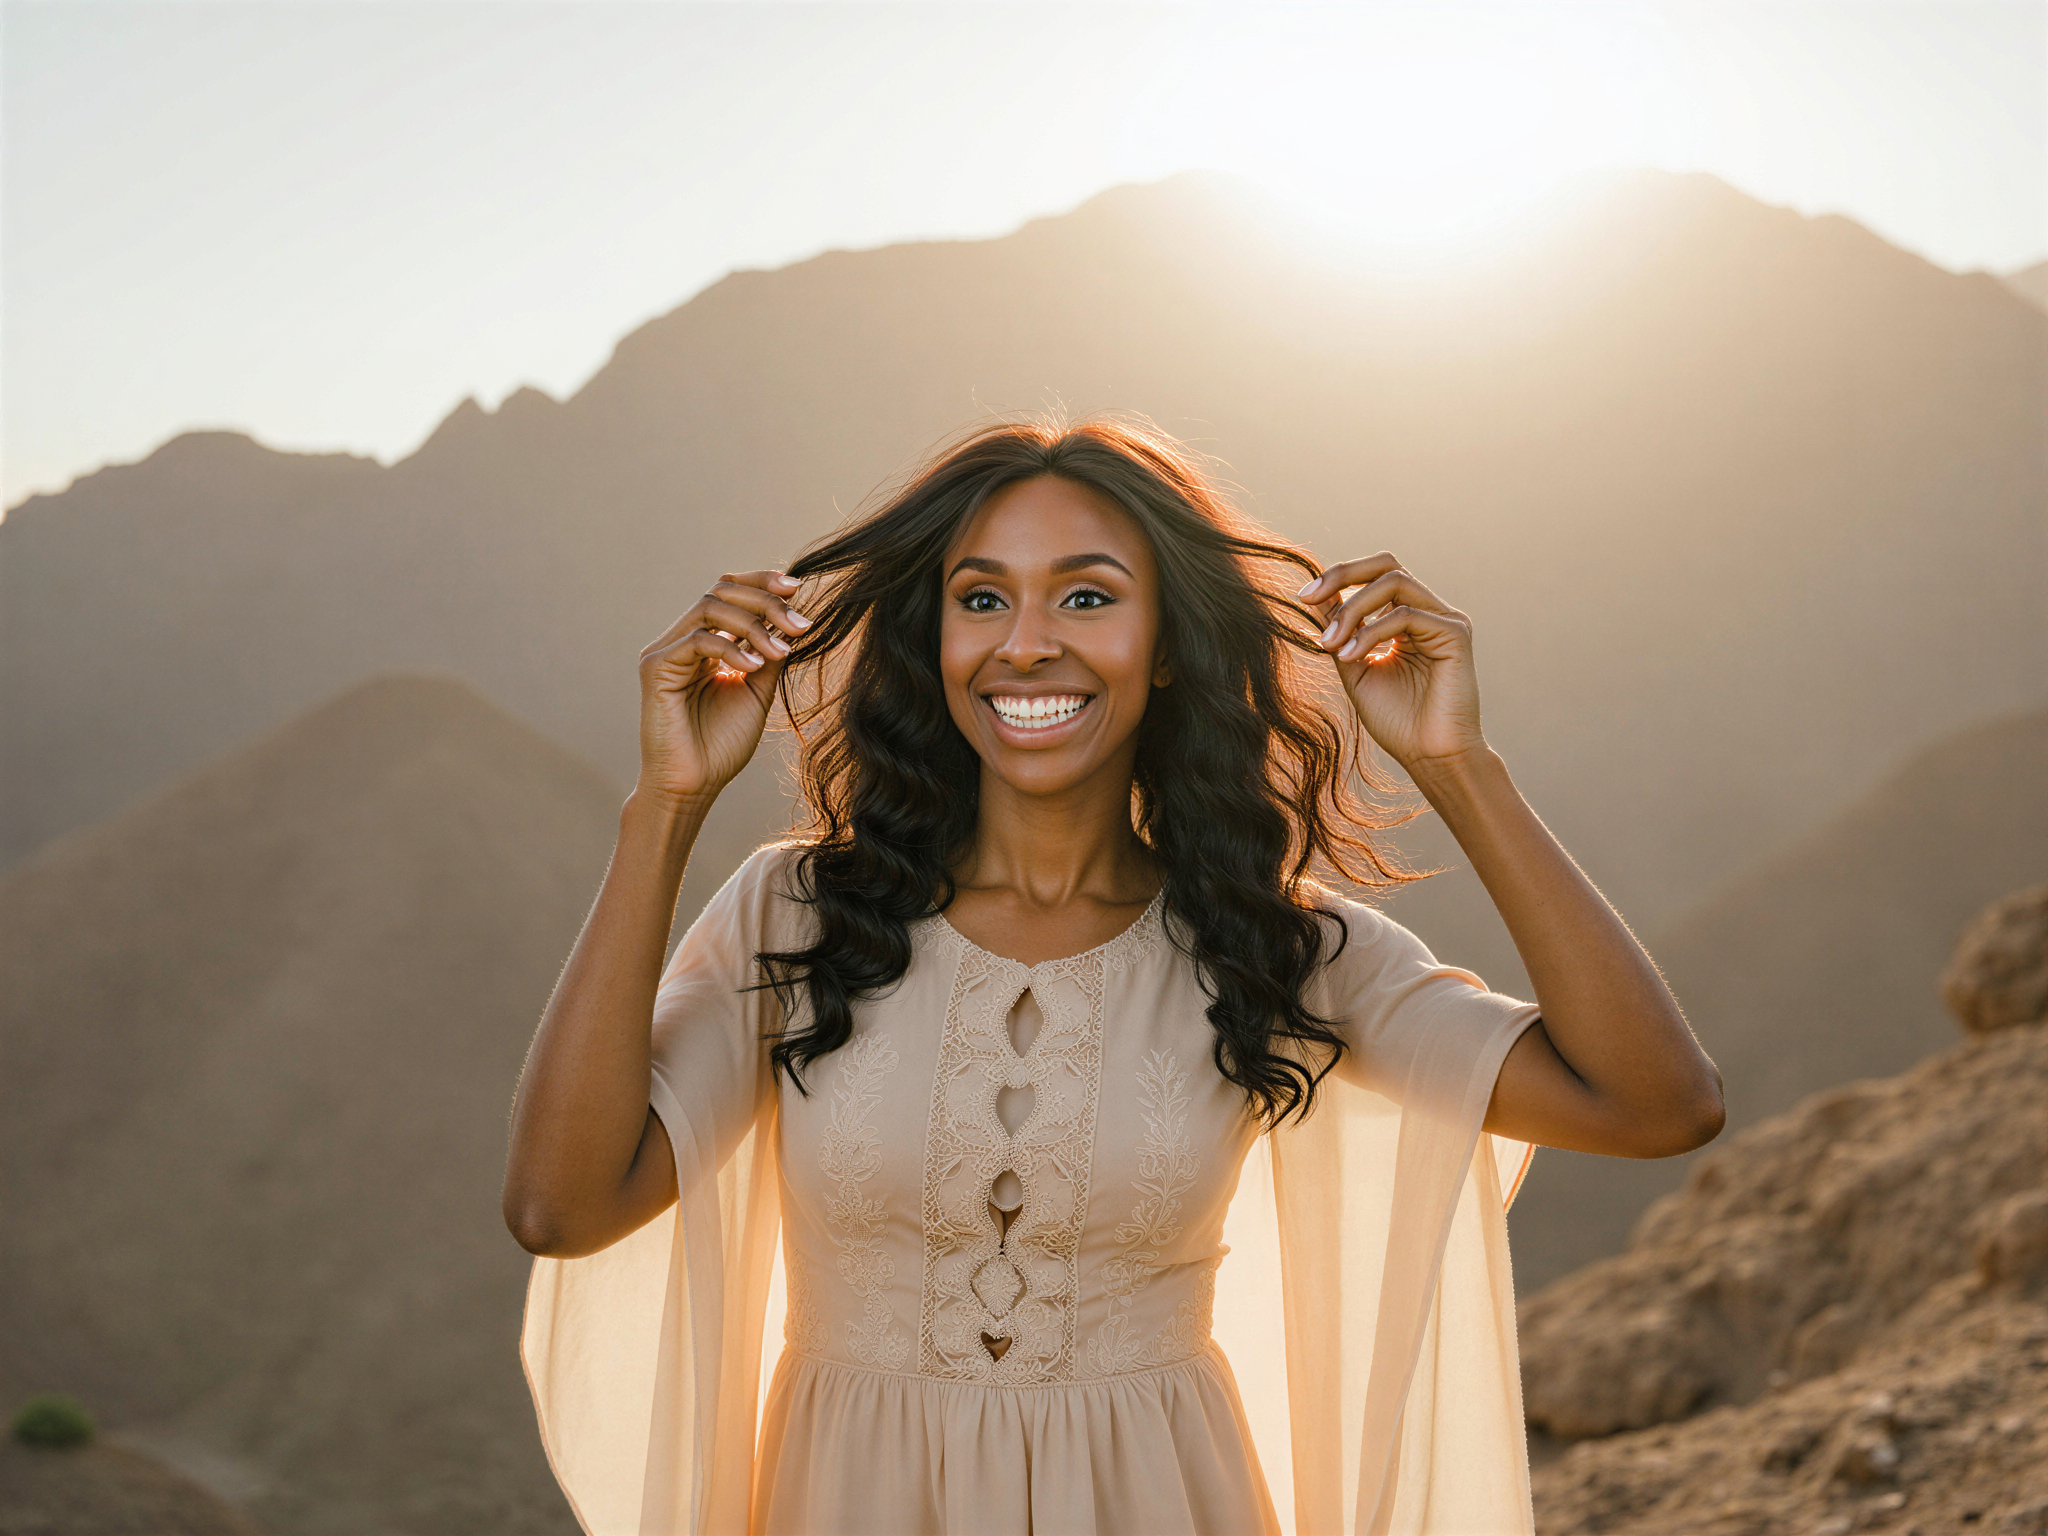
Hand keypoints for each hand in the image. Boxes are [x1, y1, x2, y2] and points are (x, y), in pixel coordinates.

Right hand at [635, 570, 809, 807]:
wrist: (695, 786)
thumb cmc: (722, 745)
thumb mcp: (757, 691)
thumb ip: (769, 654)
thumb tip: (793, 618)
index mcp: (706, 644)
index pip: (730, 594)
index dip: (761, 583)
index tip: (798, 588)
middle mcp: (683, 640)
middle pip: (722, 592)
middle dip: (765, 602)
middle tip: (798, 624)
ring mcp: (666, 651)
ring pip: (710, 607)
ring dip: (753, 624)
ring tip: (779, 651)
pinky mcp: (655, 666)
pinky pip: (698, 640)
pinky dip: (731, 648)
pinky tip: (754, 668)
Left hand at [1296, 552, 1485, 771]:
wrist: (1431, 757)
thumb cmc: (1397, 721)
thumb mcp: (1355, 668)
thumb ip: (1340, 632)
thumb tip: (1315, 596)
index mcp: (1407, 620)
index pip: (1374, 578)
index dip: (1337, 579)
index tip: (1302, 597)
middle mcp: (1429, 612)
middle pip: (1387, 565)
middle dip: (1343, 574)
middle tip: (1309, 597)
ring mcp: (1444, 620)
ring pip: (1394, 583)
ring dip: (1352, 610)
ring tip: (1330, 643)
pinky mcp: (1455, 633)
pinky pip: (1405, 614)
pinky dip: (1370, 632)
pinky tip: (1350, 656)